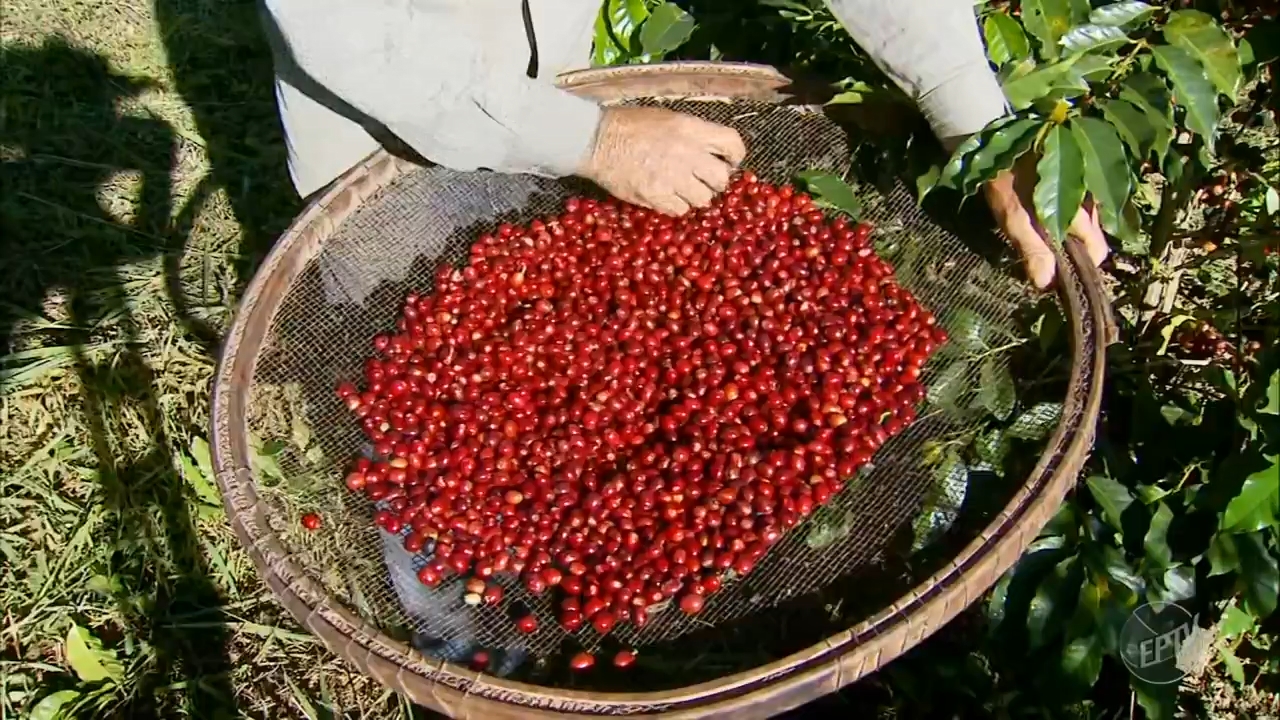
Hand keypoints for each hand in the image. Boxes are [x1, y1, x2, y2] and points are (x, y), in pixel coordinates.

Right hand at [577, 107, 746, 216]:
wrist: (597, 140)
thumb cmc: (630, 126)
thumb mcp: (667, 118)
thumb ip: (692, 135)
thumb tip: (712, 153)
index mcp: (692, 129)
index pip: (732, 143)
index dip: (734, 156)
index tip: (728, 162)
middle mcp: (687, 153)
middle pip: (721, 178)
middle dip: (715, 182)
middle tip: (702, 181)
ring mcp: (673, 177)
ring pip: (703, 199)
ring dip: (694, 196)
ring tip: (680, 190)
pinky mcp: (657, 196)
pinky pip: (679, 210)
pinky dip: (675, 207)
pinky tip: (665, 196)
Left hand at [982, 154, 1108, 289]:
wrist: (1000, 134)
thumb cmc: (1007, 176)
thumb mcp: (1013, 215)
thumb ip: (1032, 247)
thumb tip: (1046, 283)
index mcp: (1082, 210)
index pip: (1097, 250)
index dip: (1079, 268)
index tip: (1056, 277)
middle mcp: (1093, 198)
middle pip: (1093, 238)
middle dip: (1072, 253)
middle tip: (1043, 257)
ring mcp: (1088, 185)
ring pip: (1086, 222)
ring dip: (1067, 235)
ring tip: (1039, 237)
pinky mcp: (1078, 176)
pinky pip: (1078, 206)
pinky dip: (1065, 217)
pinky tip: (1042, 216)